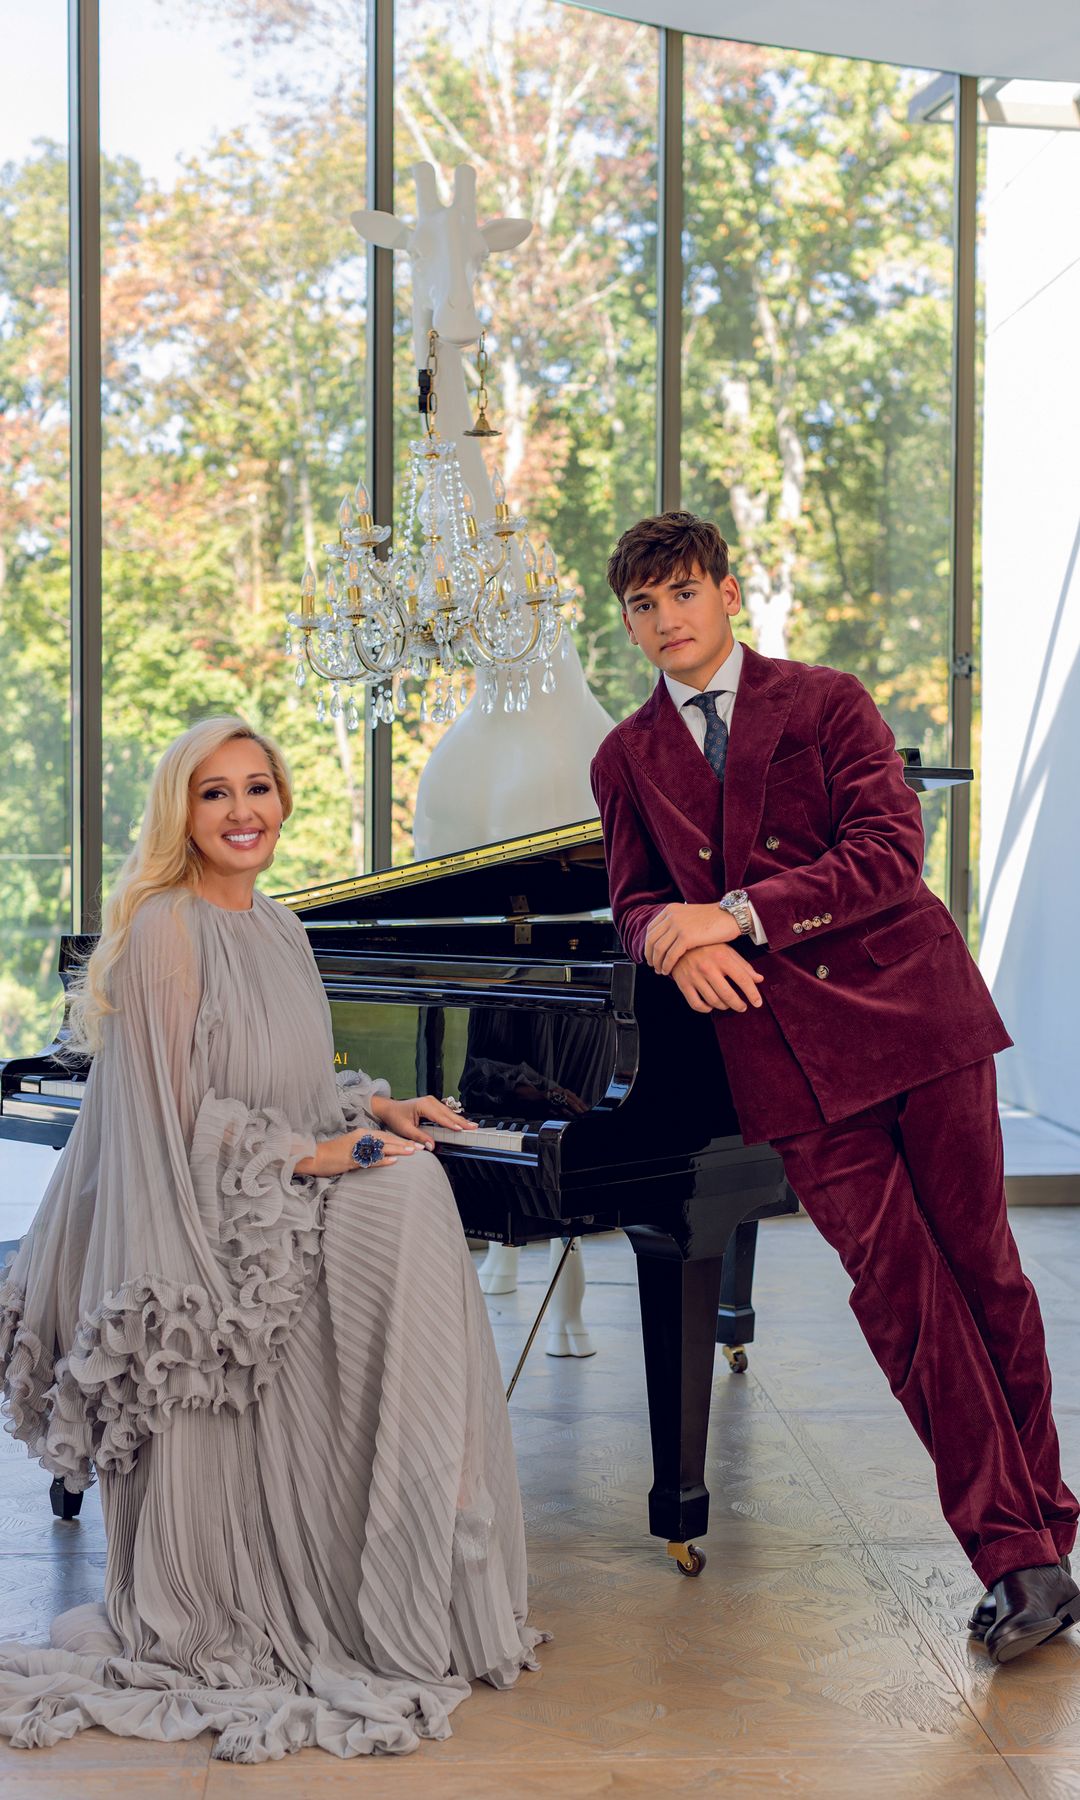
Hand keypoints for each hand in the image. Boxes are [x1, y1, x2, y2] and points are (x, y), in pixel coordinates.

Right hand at [297, 1128, 419, 1176]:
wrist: (314, 1157)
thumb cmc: (333, 1154)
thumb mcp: (353, 1148)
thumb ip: (368, 1150)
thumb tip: (385, 1155)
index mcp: (362, 1134)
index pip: (385, 1136)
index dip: (401, 1140)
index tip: (414, 1144)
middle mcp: (360, 1138)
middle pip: (387, 1140)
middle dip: (404, 1144)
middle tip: (420, 1147)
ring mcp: (355, 1148)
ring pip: (381, 1148)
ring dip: (397, 1150)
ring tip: (411, 1152)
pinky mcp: (350, 1158)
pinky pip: (369, 1159)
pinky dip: (382, 1160)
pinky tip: (393, 1161)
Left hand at [370, 1093, 478, 1149]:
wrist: (389, 1109)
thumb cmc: (395, 1117)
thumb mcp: (405, 1129)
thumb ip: (419, 1137)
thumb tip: (431, 1146)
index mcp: (423, 1105)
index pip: (440, 1117)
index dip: (451, 1124)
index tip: (461, 1129)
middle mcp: (429, 1101)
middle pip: (448, 1113)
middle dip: (461, 1121)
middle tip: (473, 1128)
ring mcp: (432, 1101)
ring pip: (449, 1112)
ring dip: (460, 1120)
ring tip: (471, 1126)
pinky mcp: (432, 1104)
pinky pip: (445, 1112)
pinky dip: (454, 1118)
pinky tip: (461, 1122)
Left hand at [645, 902, 739, 975]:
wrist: (730, 916)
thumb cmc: (714, 919)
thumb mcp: (690, 916)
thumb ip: (677, 923)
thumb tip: (668, 937)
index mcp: (670, 910)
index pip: (651, 929)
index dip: (648, 944)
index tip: (650, 955)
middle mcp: (671, 916)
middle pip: (651, 940)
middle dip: (650, 955)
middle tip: (653, 966)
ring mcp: (677, 926)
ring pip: (659, 949)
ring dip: (657, 962)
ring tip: (660, 971)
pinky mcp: (686, 937)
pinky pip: (670, 955)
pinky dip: (667, 965)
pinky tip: (668, 971)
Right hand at [669, 944, 764, 1014]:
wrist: (678, 943)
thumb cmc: (707, 947)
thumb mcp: (726, 951)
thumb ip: (743, 965)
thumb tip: (759, 979)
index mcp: (722, 957)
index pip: (743, 980)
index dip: (753, 994)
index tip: (757, 1003)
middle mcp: (708, 967)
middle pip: (728, 994)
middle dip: (738, 1005)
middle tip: (742, 1007)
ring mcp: (694, 976)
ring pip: (713, 1001)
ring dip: (723, 1006)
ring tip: (727, 1005)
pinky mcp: (683, 983)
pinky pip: (696, 1004)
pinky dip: (705, 1009)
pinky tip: (710, 1006)